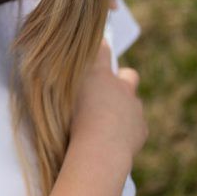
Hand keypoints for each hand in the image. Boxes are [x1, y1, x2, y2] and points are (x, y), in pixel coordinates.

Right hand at [70, 41, 147, 158]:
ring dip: (122, 109)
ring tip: (103, 125)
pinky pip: (135, 126)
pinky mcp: (141, 129)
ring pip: (132, 103)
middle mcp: (122, 88)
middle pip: (129, 75)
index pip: (102, 51)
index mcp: (100, 76)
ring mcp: (135, 108)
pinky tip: (111, 141)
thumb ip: (62, 83)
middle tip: (107, 92)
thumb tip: (55, 72)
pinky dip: (126, 130)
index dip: (101, 47)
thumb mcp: (61, 96)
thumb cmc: (73, 122)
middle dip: (122, 80)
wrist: (100, 150)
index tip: (101, 44)